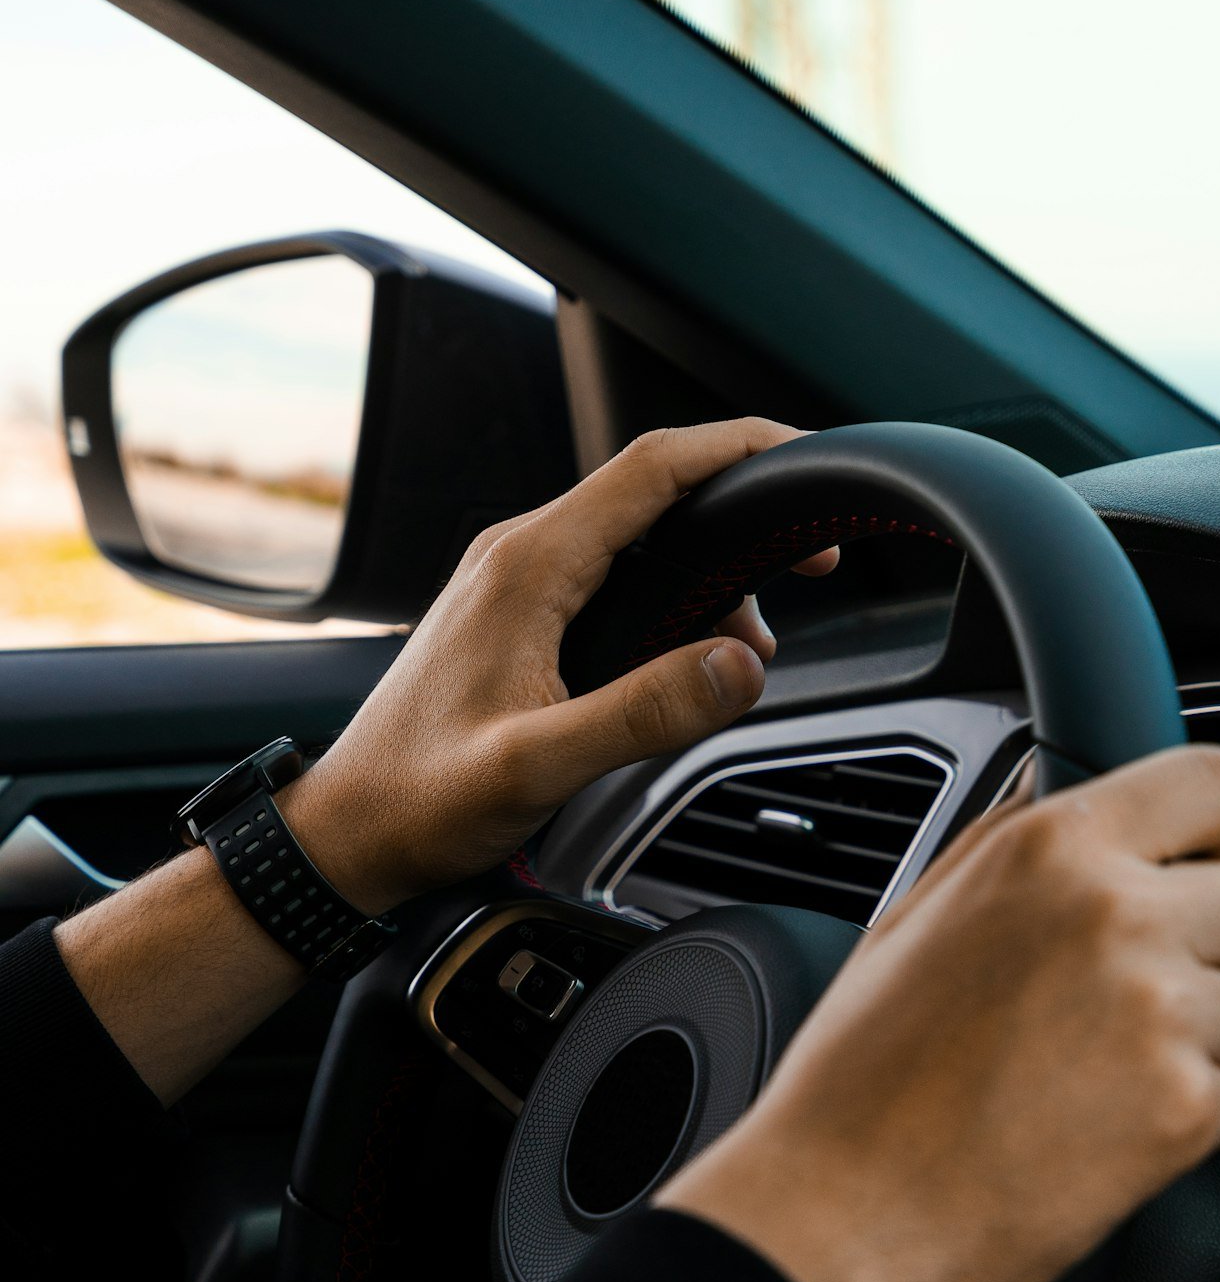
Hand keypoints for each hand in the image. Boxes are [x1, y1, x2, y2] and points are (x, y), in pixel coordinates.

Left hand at [281, 419, 836, 914]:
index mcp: (527, 567)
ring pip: (640, 544)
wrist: (347, 832)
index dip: (742, 449)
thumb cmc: (418, 800)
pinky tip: (688, 668)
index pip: (653, 467)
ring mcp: (517, 585)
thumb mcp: (536, 765)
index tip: (807, 459)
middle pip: (656, 495)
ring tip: (747, 653)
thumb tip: (740, 665)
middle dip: (742, 519)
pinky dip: (670, 609)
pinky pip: (614, 582)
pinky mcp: (519, 619)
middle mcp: (520, 557)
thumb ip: (643, 713)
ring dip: (708, 581)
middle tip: (811, 569)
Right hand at [659, 745, 1219, 1281]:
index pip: (1218, 784)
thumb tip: (1070, 791)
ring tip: (1095, 1075)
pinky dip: (1181, 1121)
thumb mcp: (914, 916)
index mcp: (1048, 850)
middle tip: (1146, 994)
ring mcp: (1158, 1013)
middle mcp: (1115, 916)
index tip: (1212, 869)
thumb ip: (1011, 842)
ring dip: (1202, 1044)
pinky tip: (1093, 1129)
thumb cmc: (859, 1077)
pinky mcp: (1182, 1110)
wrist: (843, 1210)